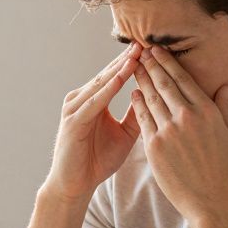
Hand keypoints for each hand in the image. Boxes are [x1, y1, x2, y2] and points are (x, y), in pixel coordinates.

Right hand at [42, 44, 142, 202]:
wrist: (75, 186)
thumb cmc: (97, 161)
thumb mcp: (125, 135)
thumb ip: (136, 116)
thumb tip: (154, 97)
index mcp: (93, 100)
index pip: (116, 76)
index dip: (133, 63)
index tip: (154, 50)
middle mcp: (81, 99)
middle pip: (108, 74)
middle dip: (127, 58)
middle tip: (147, 41)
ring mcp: (75, 109)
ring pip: (101, 84)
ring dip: (119, 68)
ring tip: (137, 53)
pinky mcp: (73, 121)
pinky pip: (94, 101)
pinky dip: (108, 89)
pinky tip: (121, 78)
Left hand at [131, 45, 227, 220]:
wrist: (211, 200)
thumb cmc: (223, 169)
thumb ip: (225, 108)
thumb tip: (225, 86)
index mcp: (207, 111)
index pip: (183, 78)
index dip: (168, 62)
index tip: (158, 49)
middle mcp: (187, 117)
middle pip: (164, 84)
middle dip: (151, 64)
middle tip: (140, 50)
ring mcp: (169, 131)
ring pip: (151, 98)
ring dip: (141, 80)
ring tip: (134, 67)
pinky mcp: (155, 146)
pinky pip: (143, 119)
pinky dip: (137, 104)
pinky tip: (133, 93)